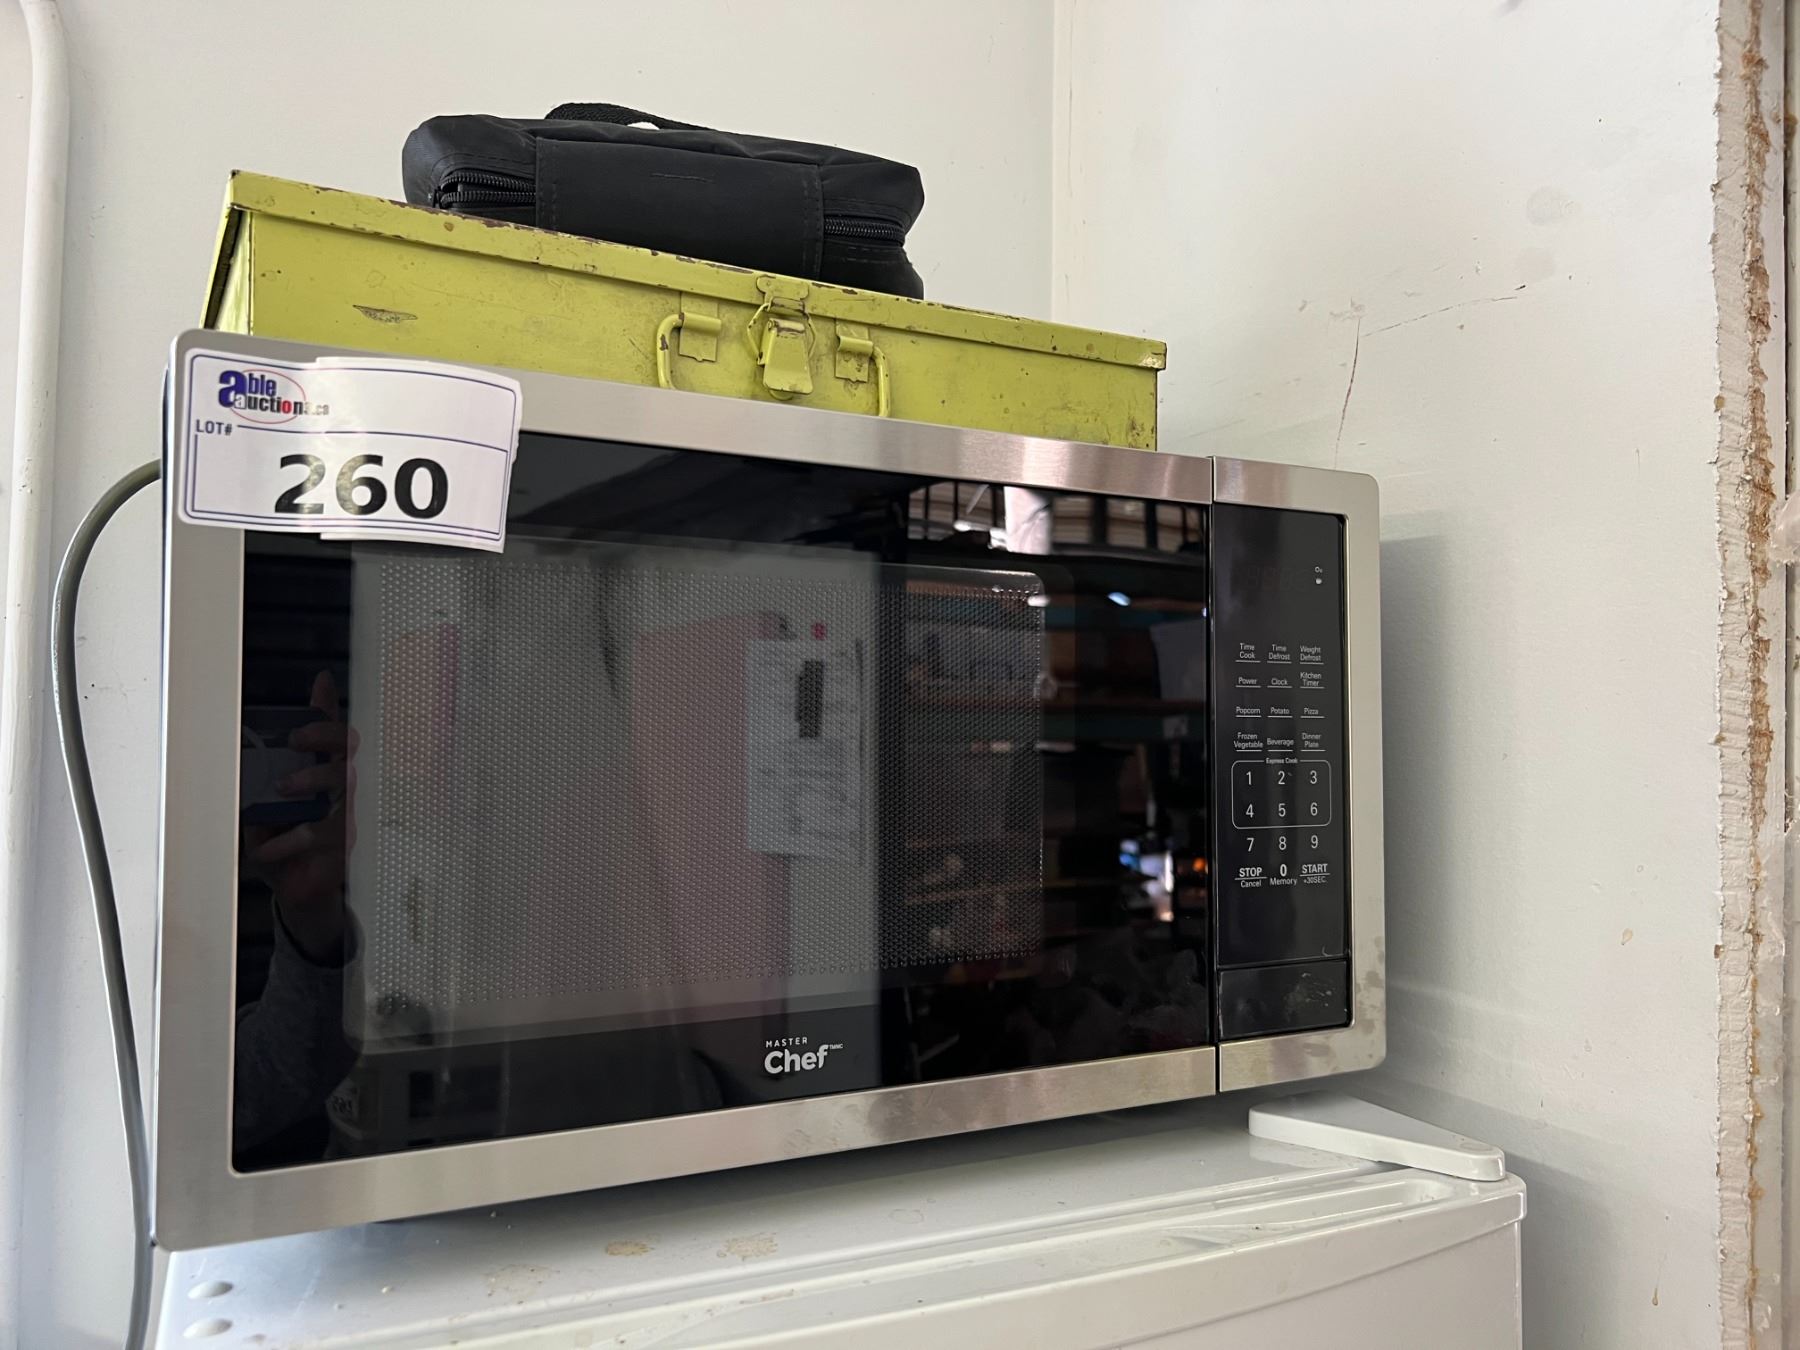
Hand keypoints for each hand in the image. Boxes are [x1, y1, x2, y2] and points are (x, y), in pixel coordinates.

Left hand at [244, 671, 357, 961]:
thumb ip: (273, 757)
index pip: (341, 738)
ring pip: (340, 790)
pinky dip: (285, 842)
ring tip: (281, 790)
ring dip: (309, 784)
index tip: (295, 731)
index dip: (325, 726)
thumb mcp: (270, 793)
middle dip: (321, 744)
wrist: (294, 888)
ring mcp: (345, 818)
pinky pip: (320, 836)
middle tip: (292, 746)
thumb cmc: (285, 833)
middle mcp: (342, 792)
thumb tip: (247, 739)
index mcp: (327, 771)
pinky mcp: (341, 848)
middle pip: (346, 756)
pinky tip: (263, 849)